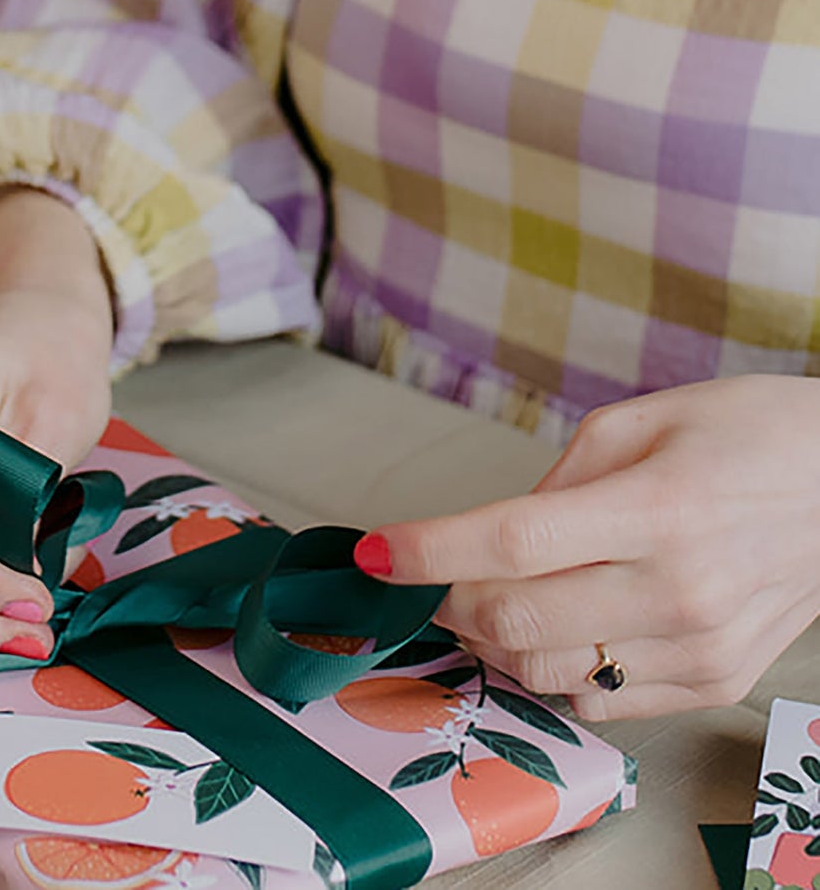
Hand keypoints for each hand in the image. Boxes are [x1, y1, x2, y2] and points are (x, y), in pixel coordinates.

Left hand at [355, 376, 819, 718]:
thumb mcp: (639, 421)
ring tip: (489, 595)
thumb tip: (490, 540)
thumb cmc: (745, 433)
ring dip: (494, 638)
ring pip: (548, 670)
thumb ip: (556, 484)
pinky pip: (601, 697)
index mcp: (656, 508)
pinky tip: (560, 621)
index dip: (428, 550)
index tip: (375, 553)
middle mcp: (680, 588)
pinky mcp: (718, 679)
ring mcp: (702, 645)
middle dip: (446, 600)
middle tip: (424, 575)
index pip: (512, 542)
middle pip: (516, 619)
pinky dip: (555, 665)